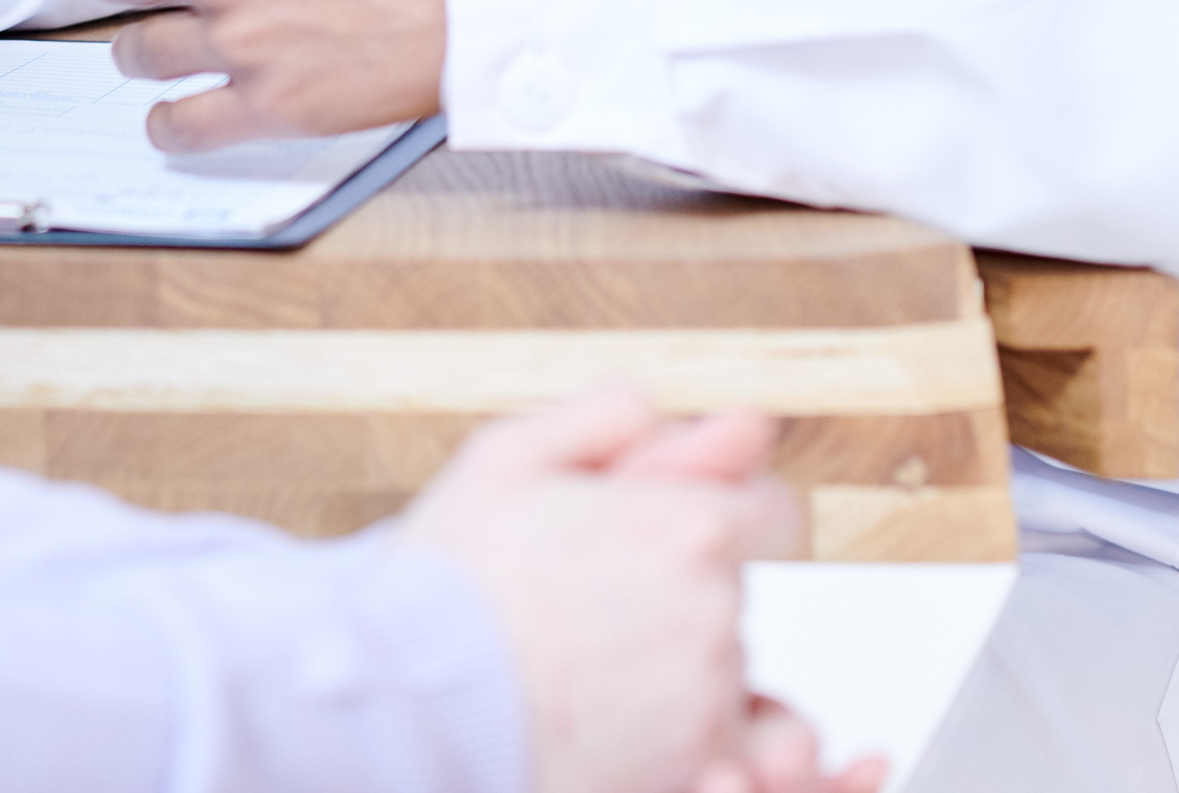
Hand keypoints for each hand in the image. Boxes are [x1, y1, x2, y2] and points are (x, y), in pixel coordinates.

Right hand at [403, 388, 879, 792]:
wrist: (403, 701)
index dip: (721, 513)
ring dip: (676, 664)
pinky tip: (612, 717)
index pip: (775, 512)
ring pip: (721, 672)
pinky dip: (683, 736)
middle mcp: (716, 616)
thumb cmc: (449, 580)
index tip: (665, 530)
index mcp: (690, 528)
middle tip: (592, 595)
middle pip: (737, 593)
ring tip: (584, 663)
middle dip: (683, 588)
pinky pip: (721, 749)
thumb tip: (730, 422)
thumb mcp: (512, 455)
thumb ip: (616, 420)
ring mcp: (705, 704)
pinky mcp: (685, 771)